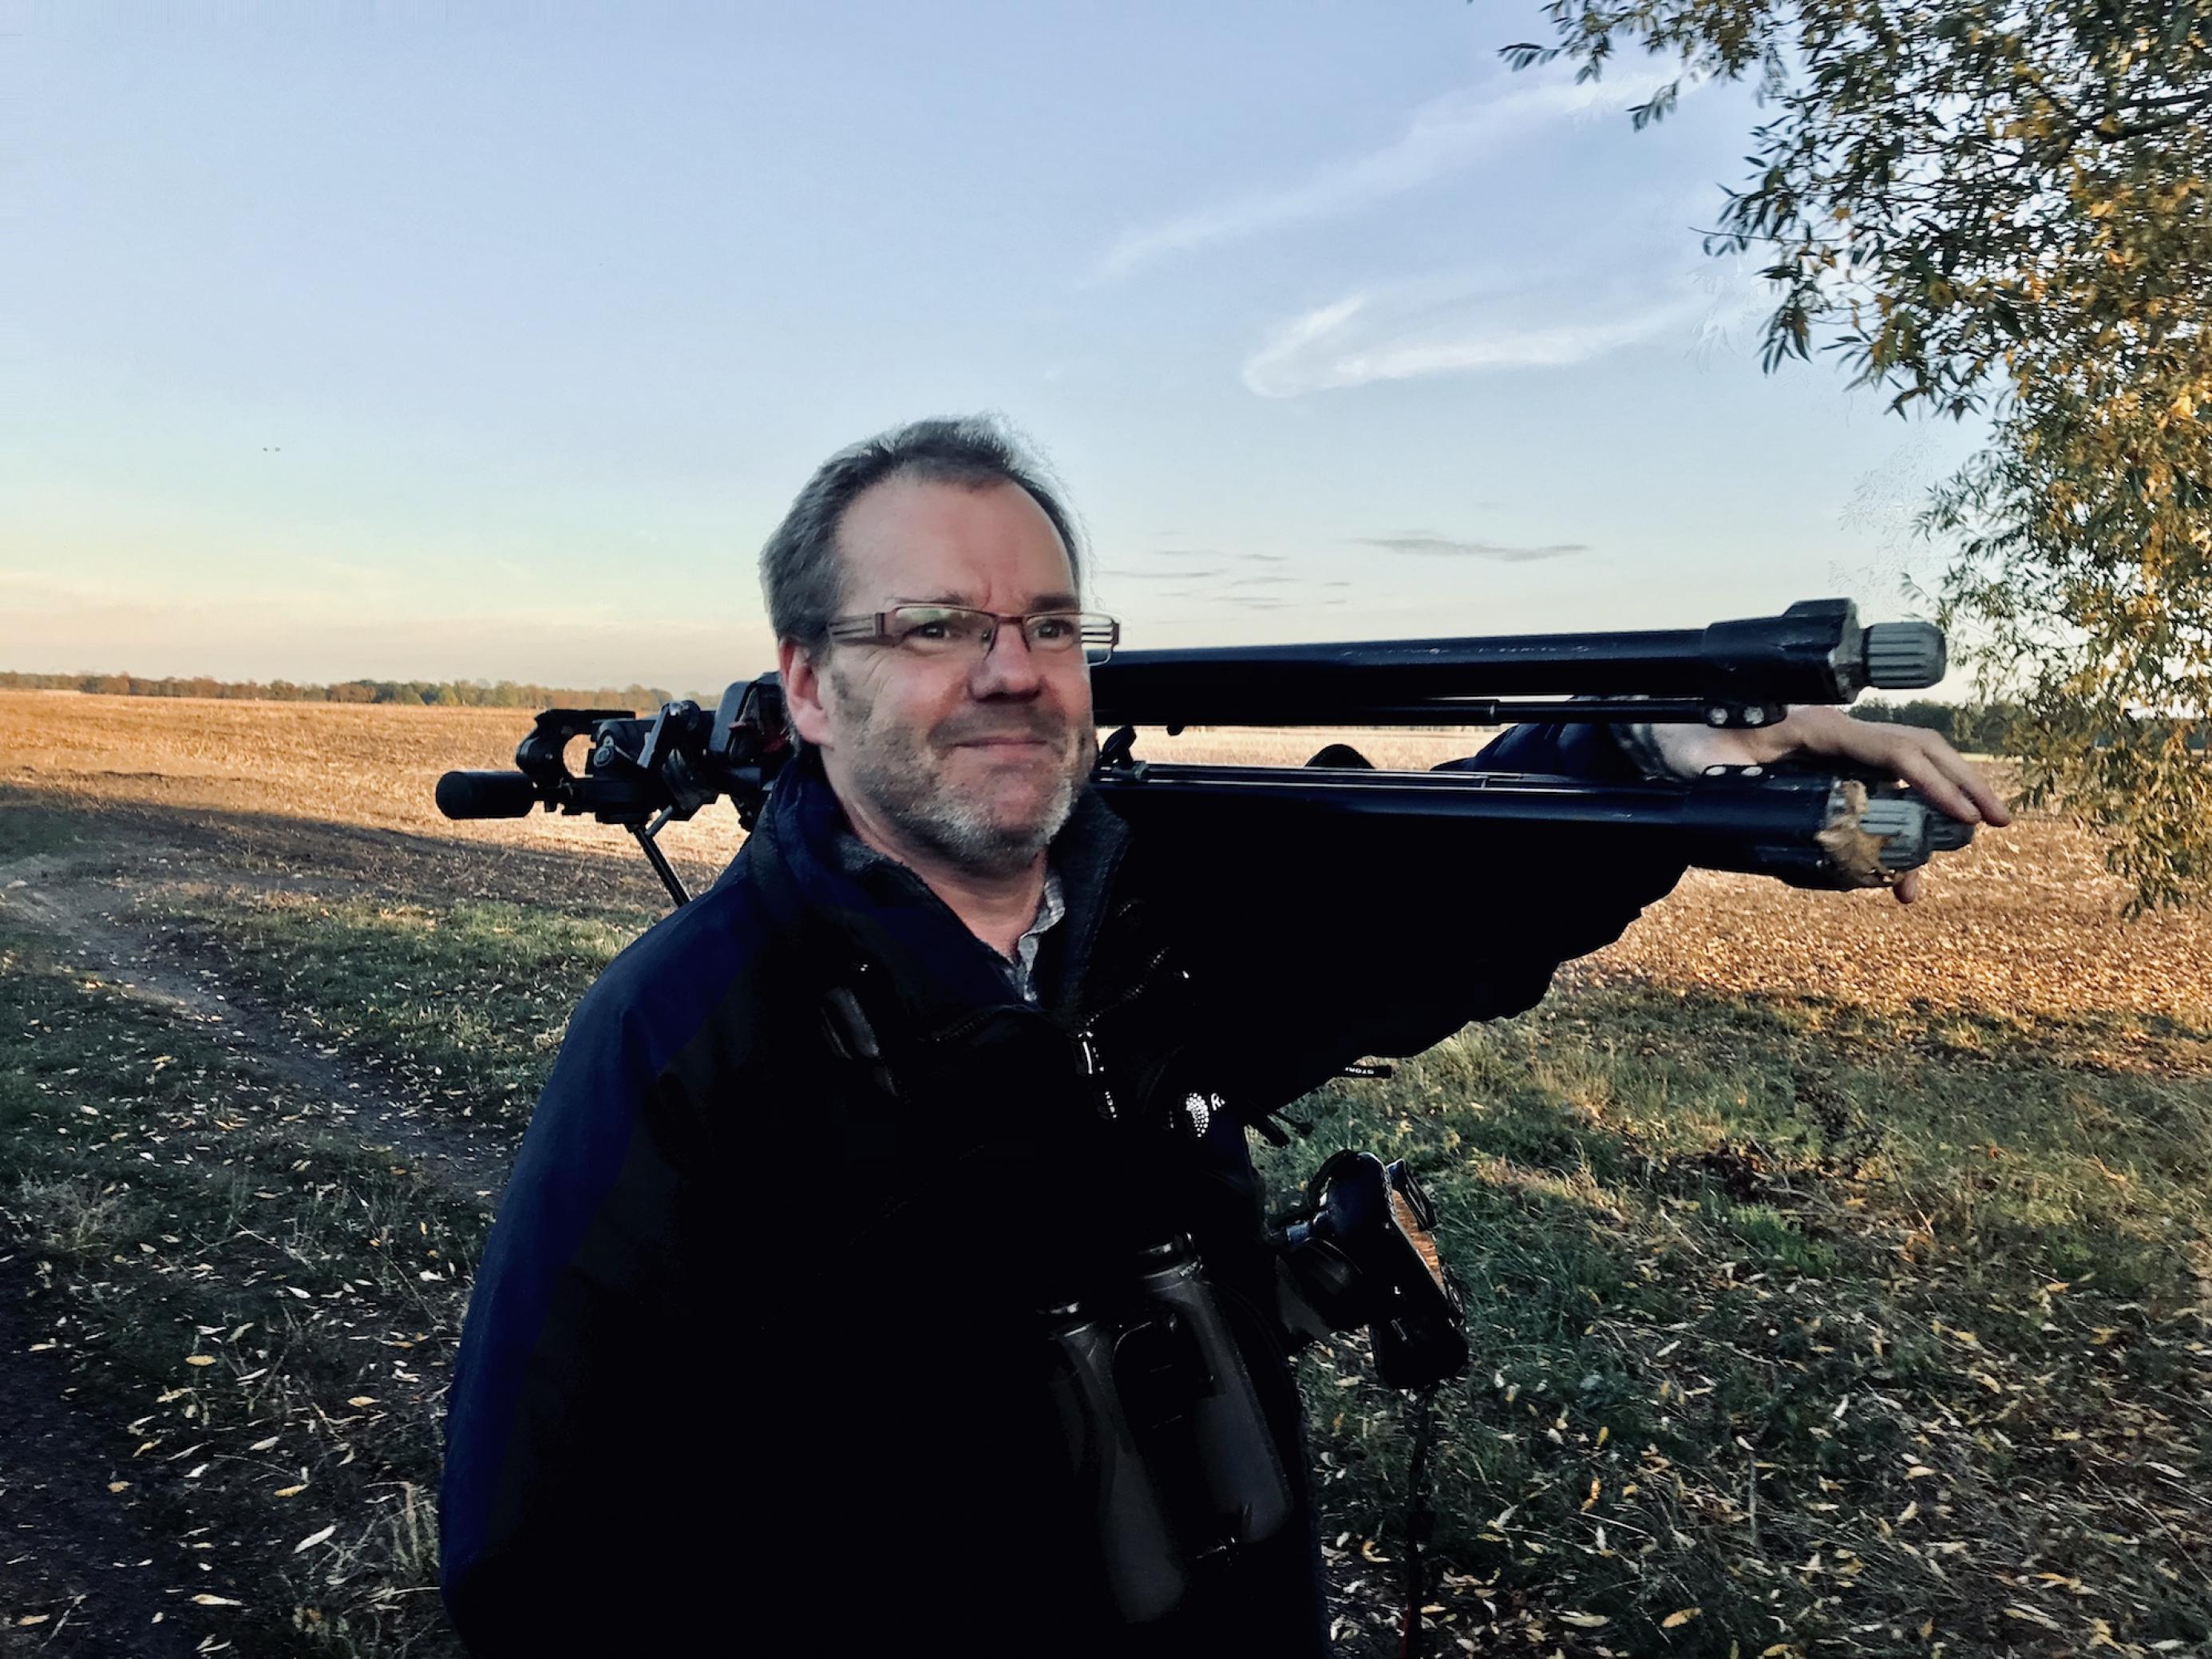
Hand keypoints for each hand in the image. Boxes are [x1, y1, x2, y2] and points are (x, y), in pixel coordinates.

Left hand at [1642, 706, 2013, 903]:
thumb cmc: (1685, 745)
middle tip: (2000, 823)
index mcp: (1819, 727)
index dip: (1935, 782)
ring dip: (1931, 823)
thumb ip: (1724, 774)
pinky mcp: (1832, 777)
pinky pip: (1879, 800)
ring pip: (1904, 783)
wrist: (1668, 741)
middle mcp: (1837, 738)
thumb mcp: (1699, 760)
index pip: (1894, 750)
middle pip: (1919, 755)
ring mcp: (1838, 757)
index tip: (1964, 817)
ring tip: (1922, 882)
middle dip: (1963, 788)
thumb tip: (1761, 795)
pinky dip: (1895, 836)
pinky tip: (1893, 879)